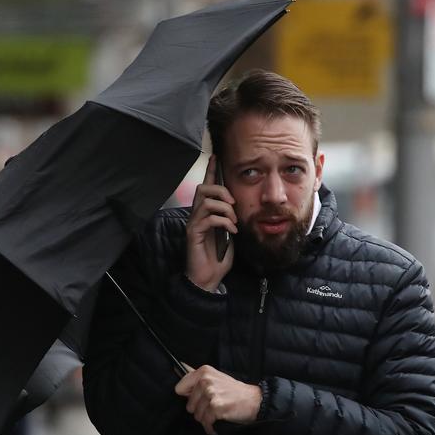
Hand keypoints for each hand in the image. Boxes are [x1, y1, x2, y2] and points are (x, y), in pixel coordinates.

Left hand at [174, 365, 260, 434]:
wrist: (255, 400)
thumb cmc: (234, 391)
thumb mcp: (215, 377)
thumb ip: (197, 376)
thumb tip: (178, 367)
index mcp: (203, 372)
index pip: (179, 388)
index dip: (188, 397)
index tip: (199, 398)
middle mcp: (205, 381)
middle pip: (189, 406)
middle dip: (200, 410)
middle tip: (214, 406)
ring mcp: (211, 394)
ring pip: (197, 416)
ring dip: (207, 419)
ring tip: (218, 413)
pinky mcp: (216, 408)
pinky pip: (206, 423)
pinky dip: (212, 427)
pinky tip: (219, 423)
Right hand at [186, 155, 236, 291]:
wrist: (208, 278)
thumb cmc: (219, 257)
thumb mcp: (230, 233)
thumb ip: (232, 218)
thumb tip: (241, 207)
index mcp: (206, 212)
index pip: (206, 186)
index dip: (211, 171)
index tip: (216, 156)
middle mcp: (196, 215)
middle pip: (203, 188)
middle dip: (221, 191)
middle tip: (233, 204)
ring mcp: (194, 224)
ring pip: (206, 200)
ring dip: (224, 208)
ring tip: (233, 221)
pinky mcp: (193, 233)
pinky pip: (208, 217)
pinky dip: (223, 221)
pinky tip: (231, 231)